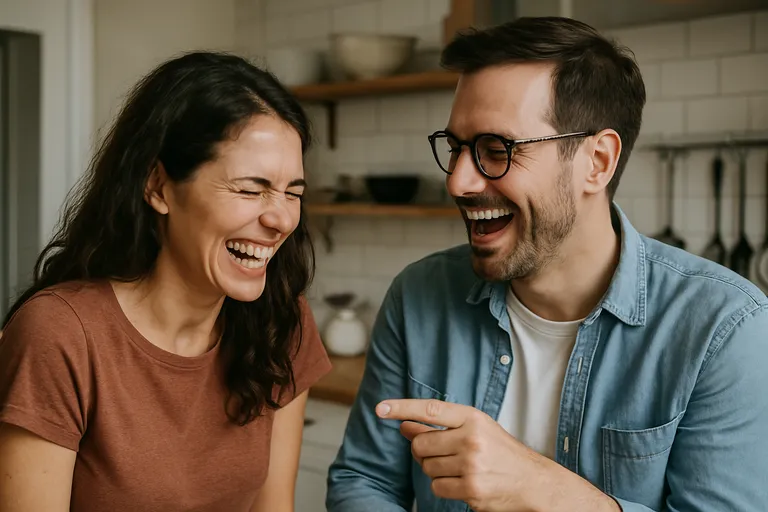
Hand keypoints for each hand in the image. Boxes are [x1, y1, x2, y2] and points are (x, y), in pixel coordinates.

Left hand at [376, 399, 619, 511]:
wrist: (534, 483)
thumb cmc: (502, 453)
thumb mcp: (476, 429)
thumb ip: (442, 426)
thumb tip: (405, 426)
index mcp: (473, 418)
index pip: (430, 409)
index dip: (402, 408)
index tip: (381, 409)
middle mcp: (471, 439)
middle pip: (421, 444)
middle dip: (423, 450)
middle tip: (440, 453)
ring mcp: (471, 465)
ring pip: (427, 467)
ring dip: (435, 469)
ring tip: (458, 468)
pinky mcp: (470, 490)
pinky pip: (437, 487)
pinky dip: (443, 486)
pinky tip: (462, 483)